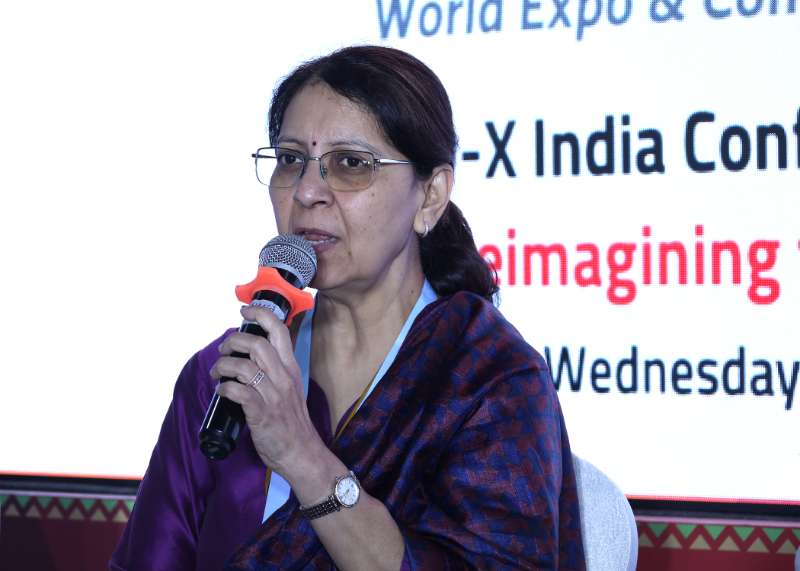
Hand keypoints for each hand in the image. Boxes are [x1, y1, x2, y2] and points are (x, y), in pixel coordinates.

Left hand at [212, 305, 321, 477]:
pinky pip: (237, 391)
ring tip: (217, 373)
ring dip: (223, 365)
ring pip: (243, 366)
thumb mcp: (290, 389)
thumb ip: (275, 372)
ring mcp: (273, 395)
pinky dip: (224, 387)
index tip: (245, 310)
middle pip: (257, 344)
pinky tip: (221, 391)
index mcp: (291, 368)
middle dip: (232, 341)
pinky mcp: (261, 413)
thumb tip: (249, 358)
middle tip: (224, 350)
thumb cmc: (292, 423)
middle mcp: (283, 378)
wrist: (302, 453)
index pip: (279, 330)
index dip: (260, 314)